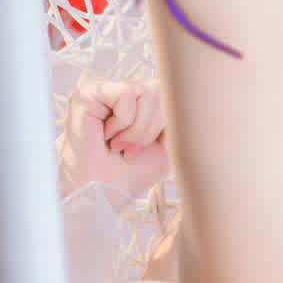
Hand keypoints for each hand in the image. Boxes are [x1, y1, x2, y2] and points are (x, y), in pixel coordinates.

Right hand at [58, 72, 169, 197]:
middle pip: (162, 91)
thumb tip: (193, 89)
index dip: (169, 123)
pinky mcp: (89, 92)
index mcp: (144, 103)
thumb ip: (180, 117)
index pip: (174, 94)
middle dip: (152, 128)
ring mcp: (107, 89)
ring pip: (147, 91)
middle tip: (131, 151)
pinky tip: (106, 135)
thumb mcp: (169, 145)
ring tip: (118, 145)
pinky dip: (122, 122)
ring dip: (137, 128)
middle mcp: (126, 92)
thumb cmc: (130, 173)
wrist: (101, 193)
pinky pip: (127, 93)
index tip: (152, 148)